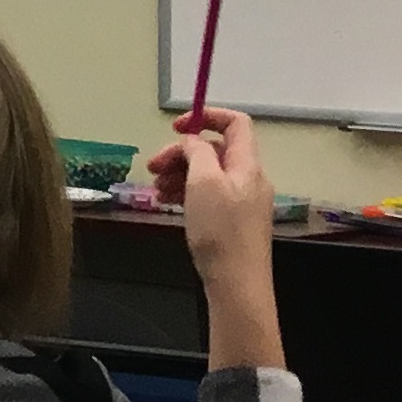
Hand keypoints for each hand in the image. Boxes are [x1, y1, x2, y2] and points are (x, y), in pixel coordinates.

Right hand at [152, 105, 273, 281]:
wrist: (237, 284)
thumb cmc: (220, 231)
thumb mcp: (203, 183)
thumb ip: (197, 153)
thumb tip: (192, 141)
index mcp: (247, 165)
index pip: (235, 123)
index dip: (206, 117)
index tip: (175, 127)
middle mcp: (248, 179)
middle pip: (215, 151)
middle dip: (181, 153)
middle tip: (153, 167)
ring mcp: (242, 201)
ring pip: (208, 174)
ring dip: (179, 175)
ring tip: (156, 191)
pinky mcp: (233, 221)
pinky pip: (208, 196)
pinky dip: (187, 193)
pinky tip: (169, 204)